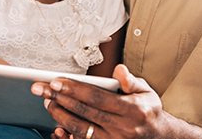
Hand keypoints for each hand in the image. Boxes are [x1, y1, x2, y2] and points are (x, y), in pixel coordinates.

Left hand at [31, 64, 169, 138]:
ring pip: (80, 129)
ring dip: (60, 116)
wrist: (159, 138)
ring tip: (48, 103)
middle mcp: (122, 128)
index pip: (96, 97)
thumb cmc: (148, 111)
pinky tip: (56, 128)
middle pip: (84, 112)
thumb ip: (131, 80)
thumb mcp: (146, 92)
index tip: (56, 82)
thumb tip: (119, 70)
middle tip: (41, 89)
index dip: (74, 89)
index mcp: (132, 110)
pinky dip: (67, 137)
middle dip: (59, 99)